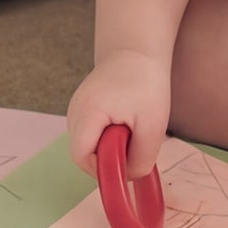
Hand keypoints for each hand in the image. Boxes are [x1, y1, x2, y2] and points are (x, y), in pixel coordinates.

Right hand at [68, 51, 169, 179]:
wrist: (137, 51)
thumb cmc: (146, 84)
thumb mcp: (153, 125)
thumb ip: (141, 158)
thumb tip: (129, 177)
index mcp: (87, 114)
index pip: (81, 157)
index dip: (102, 169)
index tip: (126, 163)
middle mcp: (74, 111)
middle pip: (83, 152)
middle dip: (108, 157)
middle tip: (133, 144)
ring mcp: (75, 108)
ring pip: (87, 143)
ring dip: (108, 146)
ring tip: (130, 128)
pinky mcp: (81, 107)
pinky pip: (90, 132)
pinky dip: (106, 135)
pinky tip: (123, 122)